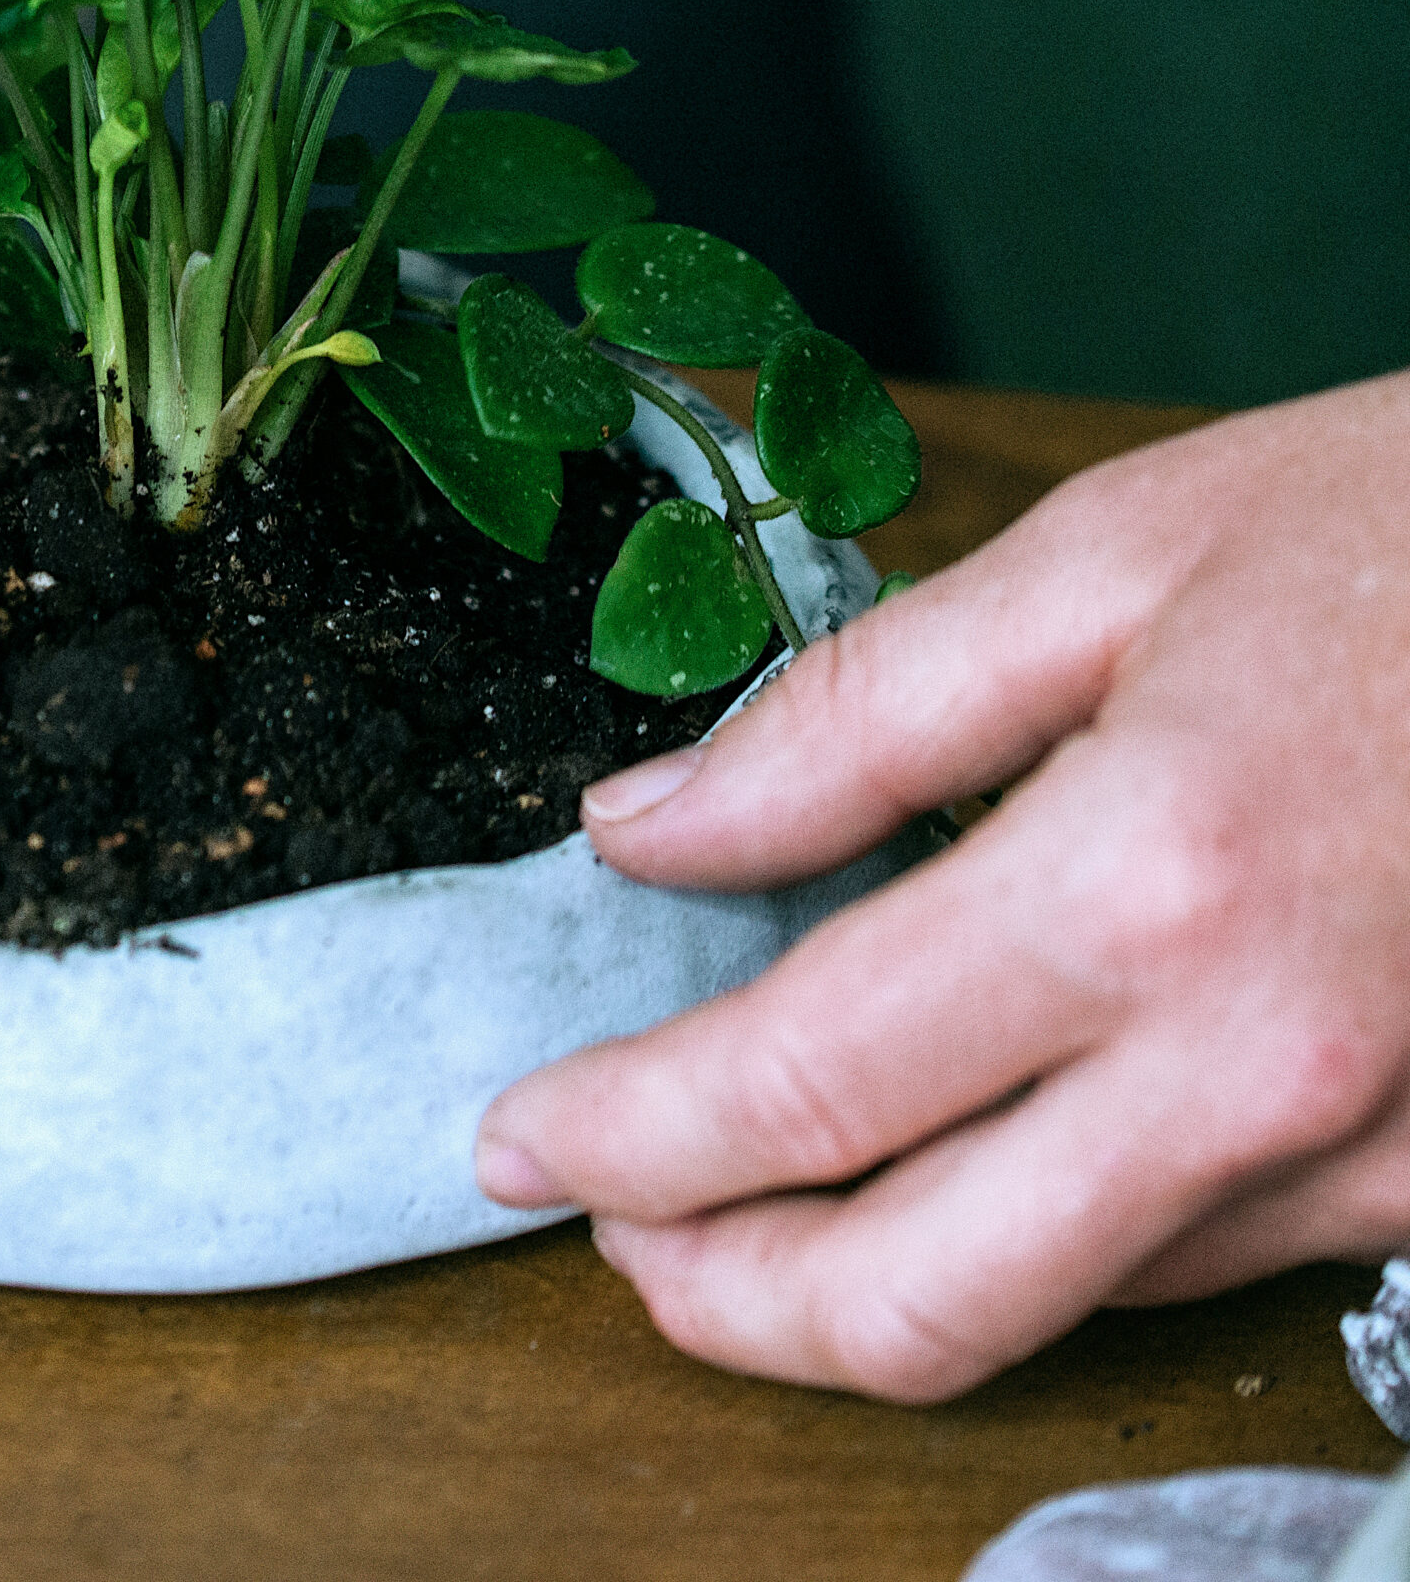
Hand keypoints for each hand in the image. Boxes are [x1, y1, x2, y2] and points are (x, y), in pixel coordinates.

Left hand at [474, 371, 1409, 1402]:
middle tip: (608, 1220)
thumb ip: (849, 717)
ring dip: (858, 1279)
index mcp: (1151, 886)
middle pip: (917, 1298)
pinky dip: (1023, 1232)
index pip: (806, 1082)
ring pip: (1044, 1305)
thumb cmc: (1403, 531)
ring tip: (738, 1185)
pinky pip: (1179, 1262)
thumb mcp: (1104, 560)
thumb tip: (642, 829)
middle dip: (717, 1294)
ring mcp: (1369, 1157)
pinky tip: (948, 1147)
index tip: (516, 1135)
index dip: (625, 1130)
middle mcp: (1262, 1071)